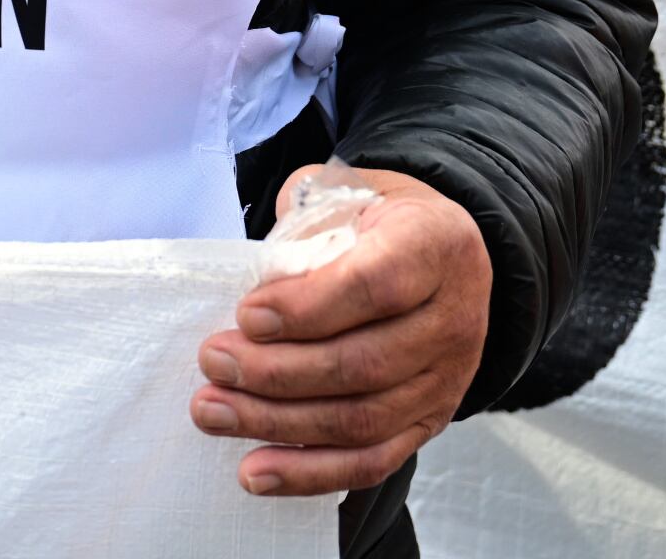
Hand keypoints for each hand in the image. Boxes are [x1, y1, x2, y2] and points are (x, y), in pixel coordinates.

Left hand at [191, 165, 492, 496]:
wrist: (444, 254)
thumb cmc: (380, 221)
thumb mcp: (349, 192)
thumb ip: (305, 221)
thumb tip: (257, 280)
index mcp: (435, 246)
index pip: (374, 287)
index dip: (307, 308)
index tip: (246, 316)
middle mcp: (452, 318)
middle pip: (362, 364)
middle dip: (275, 372)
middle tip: (212, 362)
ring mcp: (446, 380)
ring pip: (361, 419)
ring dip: (277, 422)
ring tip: (213, 411)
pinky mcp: (429, 423)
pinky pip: (370, 462)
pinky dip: (309, 473)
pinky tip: (254, 470)